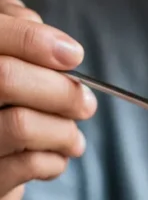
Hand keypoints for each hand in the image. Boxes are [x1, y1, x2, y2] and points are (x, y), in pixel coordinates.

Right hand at [0, 0, 96, 199]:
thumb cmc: (0, 103)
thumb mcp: (5, 60)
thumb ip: (18, 34)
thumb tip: (60, 46)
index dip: (33, 40)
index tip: (73, 55)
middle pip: (6, 77)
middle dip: (60, 90)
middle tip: (86, 103)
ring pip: (21, 124)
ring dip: (64, 131)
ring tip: (73, 138)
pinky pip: (28, 165)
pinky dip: (55, 161)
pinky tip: (57, 158)